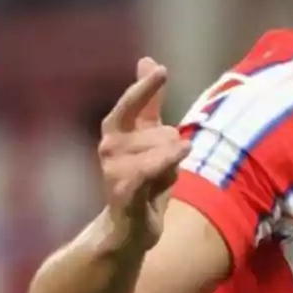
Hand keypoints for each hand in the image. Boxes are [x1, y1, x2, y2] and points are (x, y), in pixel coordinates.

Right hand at [97, 58, 190, 251]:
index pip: (129, 106)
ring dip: (174, 169)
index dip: (144, 89)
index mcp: (116, 133)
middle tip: (161, 170)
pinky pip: (148, 171)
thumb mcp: (149, 137)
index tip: (161, 70)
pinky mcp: (125, 195)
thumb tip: (148, 61)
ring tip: (159, 184)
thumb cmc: (143, 179)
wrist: (128, 230)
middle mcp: (109, 149)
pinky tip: (182, 151)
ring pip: (167, 152)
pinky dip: (165, 162)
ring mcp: (115, 172)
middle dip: (173, 150)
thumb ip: (149, 102)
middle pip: (166, 133)